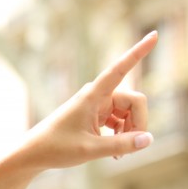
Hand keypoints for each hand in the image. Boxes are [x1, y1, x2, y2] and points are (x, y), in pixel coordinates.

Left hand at [16, 31, 155, 171]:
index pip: (119, 69)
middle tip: (130, 148)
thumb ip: (121, 145)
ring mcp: (98, 105)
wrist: (33, 154)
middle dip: (139, 123)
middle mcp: (97, 96)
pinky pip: (122, 121)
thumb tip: (149, 139)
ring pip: (130, 113)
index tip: (154, 34)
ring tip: (118, 154)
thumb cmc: (56, 148)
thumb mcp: (90, 149)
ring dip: (130, 132)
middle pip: (135, 101)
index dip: (138, 52)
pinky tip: (116, 154)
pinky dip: (123, 136)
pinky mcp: (98, 116)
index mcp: (92, 95)